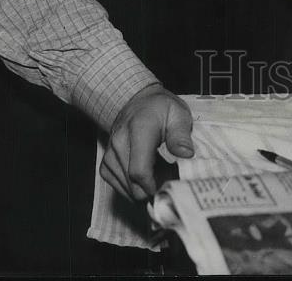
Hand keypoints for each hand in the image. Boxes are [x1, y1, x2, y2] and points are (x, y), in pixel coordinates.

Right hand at [100, 83, 193, 201]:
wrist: (140, 101)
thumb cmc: (160, 108)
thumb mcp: (178, 114)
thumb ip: (181, 135)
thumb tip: (186, 154)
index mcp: (139, 129)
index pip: (139, 171)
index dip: (154, 186)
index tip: (168, 185)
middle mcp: (119, 141)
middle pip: (132, 184)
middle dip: (152, 189)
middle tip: (168, 178)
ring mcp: (110, 153)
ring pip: (126, 189)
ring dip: (144, 188)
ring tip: (158, 171)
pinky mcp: (105, 163)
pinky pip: (118, 186)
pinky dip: (133, 186)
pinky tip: (145, 173)